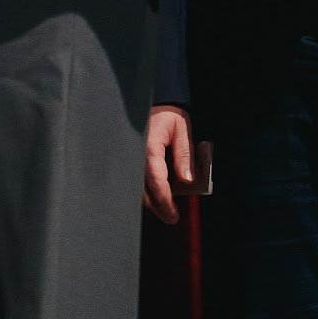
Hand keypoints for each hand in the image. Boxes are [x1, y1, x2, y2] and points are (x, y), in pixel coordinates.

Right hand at [142, 103, 194, 224]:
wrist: (154, 100)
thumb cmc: (169, 114)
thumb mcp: (182, 129)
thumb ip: (184, 155)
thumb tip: (186, 180)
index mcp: (149, 146)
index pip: (157, 180)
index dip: (165, 201)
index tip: (173, 214)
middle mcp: (136, 154)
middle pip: (144, 190)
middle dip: (158, 207)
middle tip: (171, 218)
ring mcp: (131, 157)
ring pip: (138, 188)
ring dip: (151, 201)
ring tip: (166, 210)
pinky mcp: (131, 159)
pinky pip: (137, 180)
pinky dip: (147, 191)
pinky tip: (157, 196)